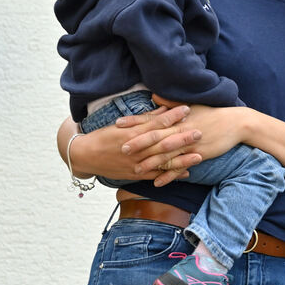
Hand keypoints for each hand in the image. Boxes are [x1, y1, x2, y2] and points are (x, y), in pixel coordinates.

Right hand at [59, 107, 201, 186]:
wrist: (84, 156)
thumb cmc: (104, 136)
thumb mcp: (123, 124)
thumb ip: (145, 118)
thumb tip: (165, 108)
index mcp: (131, 134)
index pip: (155, 124)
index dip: (172, 117)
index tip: (187, 109)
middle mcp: (135, 150)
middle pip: (161, 144)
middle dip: (181, 138)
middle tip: (199, 132)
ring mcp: (136, 165)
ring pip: (161, 162)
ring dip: (181, 159)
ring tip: (199, 155)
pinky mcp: (136, 175)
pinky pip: (156, 176)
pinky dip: (171, 175)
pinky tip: (186, 172)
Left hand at [119, 104, 247, 179]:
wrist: (236, 123)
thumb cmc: (214, 113)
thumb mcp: (192, 105)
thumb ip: (171, 104)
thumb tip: (154, 97)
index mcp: (177, 118)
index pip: (152, 119)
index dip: (135, 121)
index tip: (118, 123)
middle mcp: (181, 130)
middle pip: (155, 137)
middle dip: (138, 143)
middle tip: (120, 149)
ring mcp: (189, 143)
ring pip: (165, 154)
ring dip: (150, 162)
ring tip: (135, 169)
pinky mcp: (197, 154)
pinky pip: (179, 167)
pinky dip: (168, 176)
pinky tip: (156, 183)